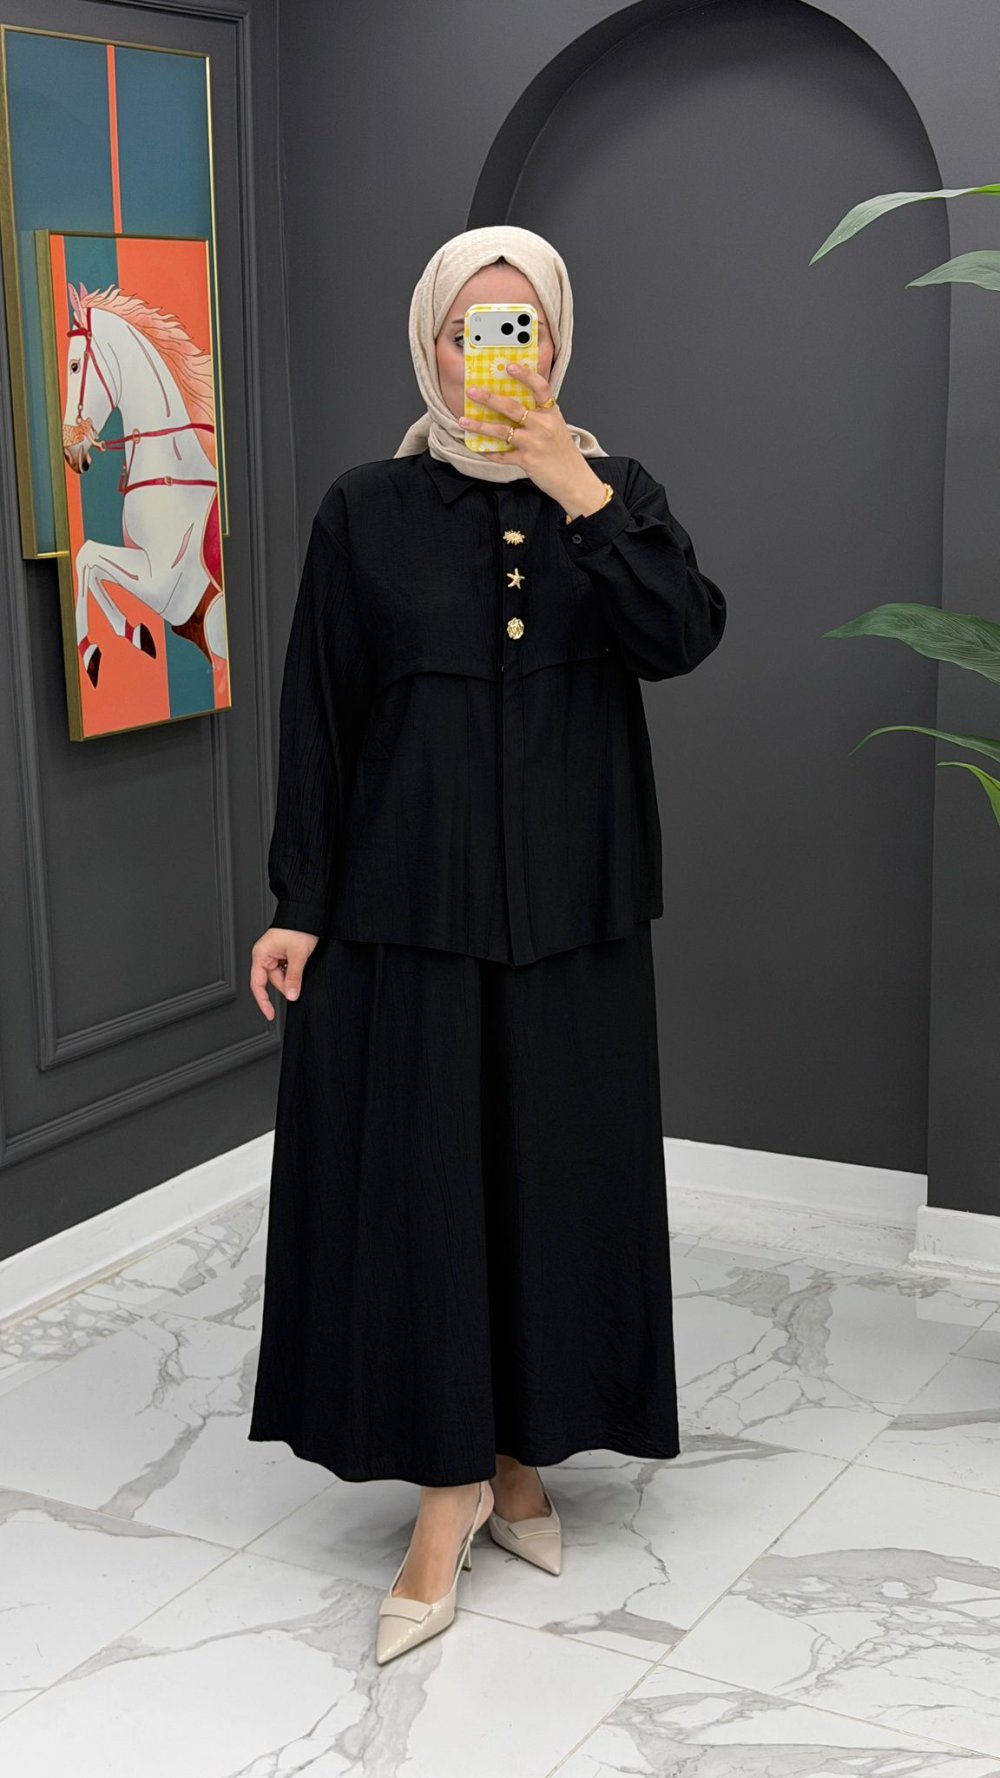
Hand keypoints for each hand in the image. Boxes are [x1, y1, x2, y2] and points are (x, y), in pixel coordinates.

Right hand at [250, 926, 318, 1020]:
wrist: (308, 911)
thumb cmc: (299, 927)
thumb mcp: (297, 955)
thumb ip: (294, 977)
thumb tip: (292, 995)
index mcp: (261, 954)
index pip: (257, 985)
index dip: (263, 1002)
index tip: (270, 1014)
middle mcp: (264, 954)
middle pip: (273, 980)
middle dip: (288, 983)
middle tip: (301, 980)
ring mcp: (273, 954)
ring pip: (282, 975)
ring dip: (293, 975)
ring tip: (302, 962)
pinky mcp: (281, 953)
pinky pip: (286, 968)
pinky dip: (294, 970)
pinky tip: (301, 962)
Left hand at [458, 361, 604, 514]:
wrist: (575, 480)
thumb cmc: (563, 453)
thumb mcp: (556, 427)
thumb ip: (540, 415)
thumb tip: (512, 404)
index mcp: (551, 414)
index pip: (540, 387)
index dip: (525, 375)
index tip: (509, 366)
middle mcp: (543, 426)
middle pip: (512, 407)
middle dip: (489, 398)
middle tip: (472, 392)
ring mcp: (534, 443)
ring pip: (501, 431)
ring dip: (480, 425)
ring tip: (463, 421)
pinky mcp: (527, 461)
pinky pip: (502, 455)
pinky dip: (487, 451)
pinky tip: (476, 446)